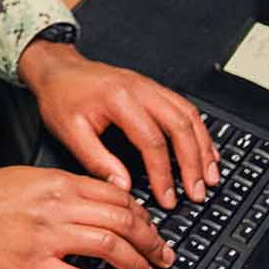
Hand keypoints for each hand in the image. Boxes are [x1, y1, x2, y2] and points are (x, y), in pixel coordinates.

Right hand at [0, 168, 174, 268]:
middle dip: (151, 242)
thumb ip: (66, 187)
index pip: (118, 197)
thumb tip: (97, 198)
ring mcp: (48, 238)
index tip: (152, 229)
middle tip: (163, 256)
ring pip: (110, 248)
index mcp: (61, 183)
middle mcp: (59, 208)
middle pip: (123, 222)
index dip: (144, 216)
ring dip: (137, 265)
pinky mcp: (33, 266)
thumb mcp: (31, 177)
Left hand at [18, 41, 220, 210]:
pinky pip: (185, 109)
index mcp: (119, 100)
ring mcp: (150, 87)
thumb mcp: (69, 132)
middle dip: (193, 163)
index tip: (167, 198)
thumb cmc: (61, 97)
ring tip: (210, 176)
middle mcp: (141, 89)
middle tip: (198, 192)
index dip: (163, 174)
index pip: (152, 141)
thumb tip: (123, 187)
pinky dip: (200, 131)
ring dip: (203, 148)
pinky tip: (206, 151)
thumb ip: (97, 160)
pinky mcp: (153, 89)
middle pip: (180, 126)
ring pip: (189, 116)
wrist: (58, 69)